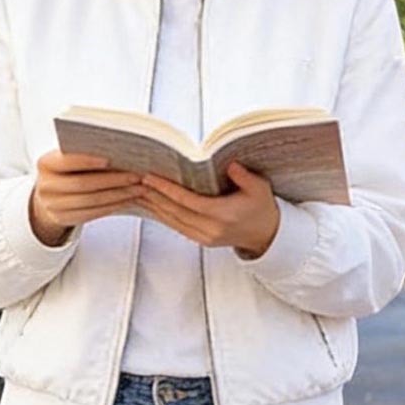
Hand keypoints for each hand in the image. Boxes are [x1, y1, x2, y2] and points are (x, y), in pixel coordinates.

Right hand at [30, 150, 143, 245]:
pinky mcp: (64, 219)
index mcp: (45, 164)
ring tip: (139, 187)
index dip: (88, 161)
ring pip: (91, 201)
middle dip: (113, 180)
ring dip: (119, 195)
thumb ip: (85, 151)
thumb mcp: (69, 156)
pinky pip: (93, 213)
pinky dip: (113, 205)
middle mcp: (46, 187)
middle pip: (83, 184)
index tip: (111, 159)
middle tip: (138, 175)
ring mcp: (53, 206)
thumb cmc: (67, 167)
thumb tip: (121, 148)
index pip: (67, 162)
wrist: (50, 192)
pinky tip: (129, 199)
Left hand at [134, 161, 280, 259]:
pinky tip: (154, 205)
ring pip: (172, 221)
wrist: (266, 234)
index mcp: (223, 215)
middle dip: (154, 195)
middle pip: (174, 211)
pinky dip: (163, 215)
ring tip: (139, 191)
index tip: (150, 178)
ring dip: (154, 206)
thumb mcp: (259, 188)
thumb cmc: (262, 208)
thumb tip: (230, 164)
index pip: (187, 201)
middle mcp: (210, 229)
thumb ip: (244, 176)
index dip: (166, 189)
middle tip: (137, 180)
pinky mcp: (201, 240)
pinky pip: (177, 226)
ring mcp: (204, 237)